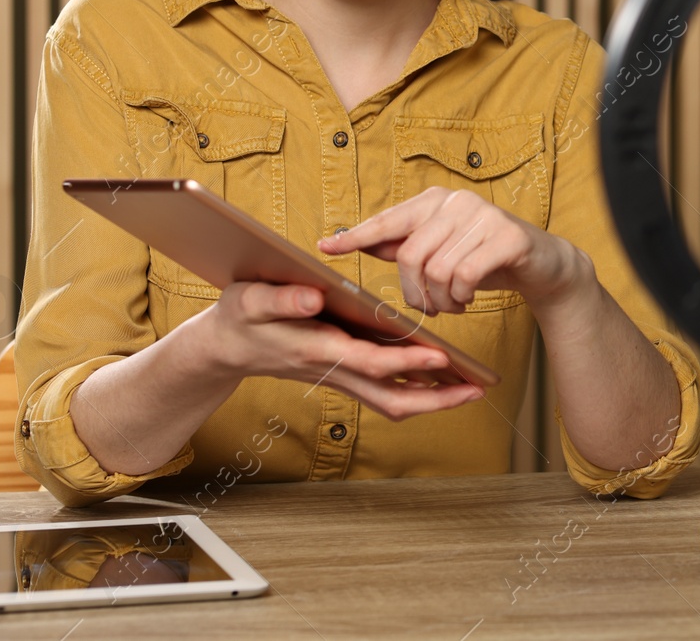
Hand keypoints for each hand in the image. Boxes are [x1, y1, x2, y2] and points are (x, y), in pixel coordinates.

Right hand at [196, 279, 482, 419]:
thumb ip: (279, 299)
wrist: (223, 348)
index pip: (370, 362)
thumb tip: (312, 297)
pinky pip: (385, 392)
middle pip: (392, 398)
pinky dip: (415, 389)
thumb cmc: (238, 317)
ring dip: (432, 399)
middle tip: (476, 390)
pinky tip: (440, 378)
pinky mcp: (343, 375)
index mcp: (316, 350)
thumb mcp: (249, 300)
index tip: (441, 356)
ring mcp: (339, 377)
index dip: (406, 362)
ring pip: (392, 401)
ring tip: (471, 388)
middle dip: (436, 398)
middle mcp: (333, 370)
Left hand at [316, 187, 594, 321]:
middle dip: (414, 293)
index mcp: (435, 201)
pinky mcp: (508, 236)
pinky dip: (461, 296)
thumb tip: (357, 241)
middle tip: (429, 308)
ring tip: (453, 304)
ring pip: (438, 270)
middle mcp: (457, 201)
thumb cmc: (484, 258)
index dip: (356, 236)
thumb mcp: (441, 251)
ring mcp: (484, 216)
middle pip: (410, 255)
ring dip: (441, 300)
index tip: (326, 247)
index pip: (388, 220)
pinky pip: (466, 275)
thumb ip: (404, 245)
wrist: (543, 265)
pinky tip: (468, 299)